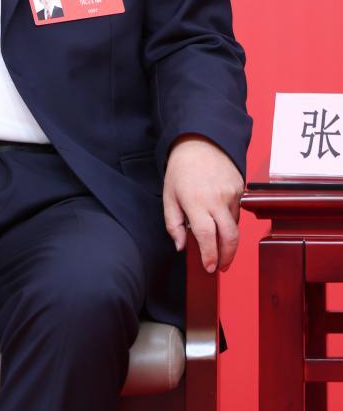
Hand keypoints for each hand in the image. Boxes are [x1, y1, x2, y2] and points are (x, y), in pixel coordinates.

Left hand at [162, 134, 243, 273]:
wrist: (201, 142)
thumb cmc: (182, 169)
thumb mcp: (169, 195)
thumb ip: (173, 223)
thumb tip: (181, 246)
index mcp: (195, 201)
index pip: (206, 236)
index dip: (210, 256)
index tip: (210, 268)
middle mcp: (216, 199)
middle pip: (229, 237)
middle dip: (227, 257)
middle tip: (221, 266)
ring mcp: (231, 194)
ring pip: (234, 226)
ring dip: (227, 238)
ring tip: (217, 241)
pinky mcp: (241, 189)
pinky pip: (238, 213)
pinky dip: (230, 221)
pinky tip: (219, 217)